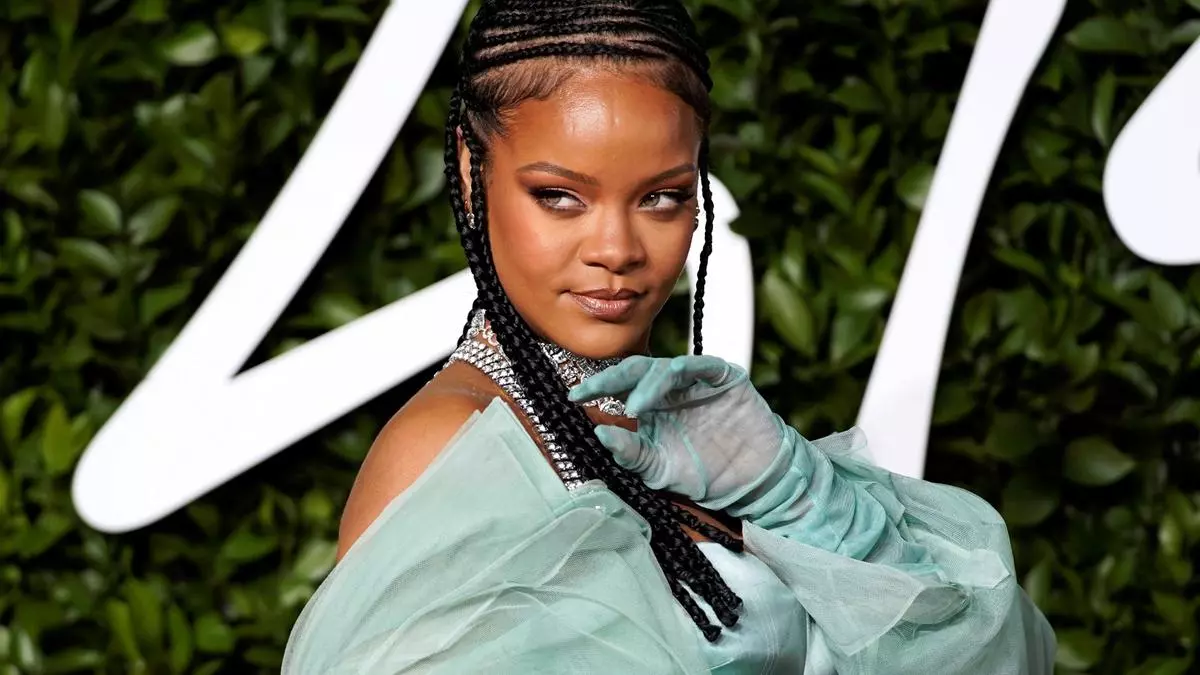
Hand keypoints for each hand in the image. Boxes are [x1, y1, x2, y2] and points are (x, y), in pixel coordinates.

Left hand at [568, 355, 785, 508]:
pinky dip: (685, 369)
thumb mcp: (657, 470)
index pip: (619, 387)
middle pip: (637, 370)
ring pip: (666, 366)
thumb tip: (599, 433)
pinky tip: (670, 379)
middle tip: (592, 389)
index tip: (573, 397)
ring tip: (633, 406)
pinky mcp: (725, 378)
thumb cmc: (704, 474)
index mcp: (651, 404)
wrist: (752, 483)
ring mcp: (698, 381)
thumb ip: (630, 453)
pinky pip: (703, 366)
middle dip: (612, 377)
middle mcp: (671, 388)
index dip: (597, 387)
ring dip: (646, 382)